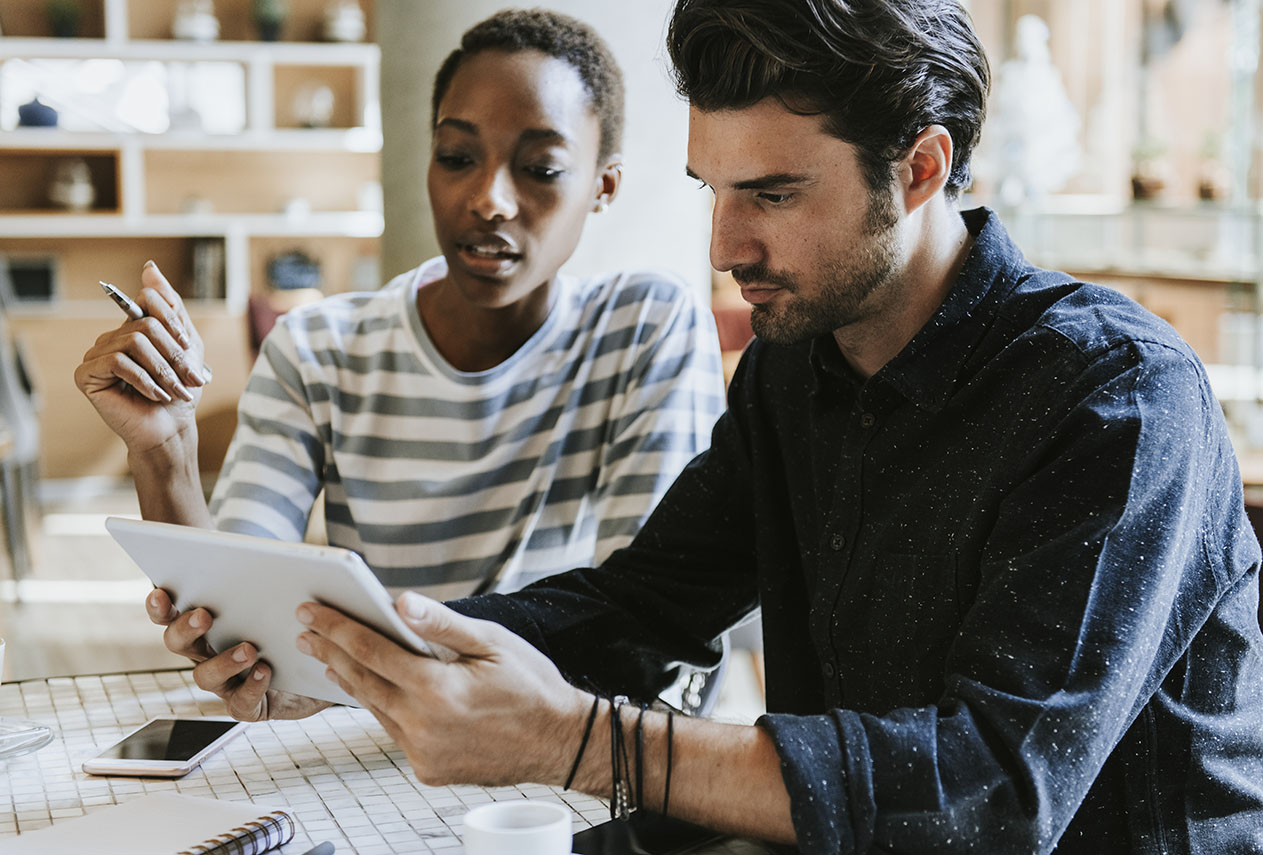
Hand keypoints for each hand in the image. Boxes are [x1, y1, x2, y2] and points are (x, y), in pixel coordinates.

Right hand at [74, 261, 210, 456]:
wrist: (170, 428)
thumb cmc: (179, 391)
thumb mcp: (186, 345)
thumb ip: (170, 306)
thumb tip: (149, 267)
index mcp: (132, 329)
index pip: (148, 302)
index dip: (173, 324)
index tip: (187, 349)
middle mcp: (110, 338)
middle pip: (145, 324)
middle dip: (173, 354)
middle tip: (189, 379)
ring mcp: (95, 356)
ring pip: (134, 342)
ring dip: (162, 369)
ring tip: (174, 390)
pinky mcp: (86, 375)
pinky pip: (117, 362)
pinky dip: (144, 379)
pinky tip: (155, 395)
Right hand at [146, 588, 330, 721]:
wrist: (323, 663)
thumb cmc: (295, 624)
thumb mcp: (284, 598)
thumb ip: (268, 578)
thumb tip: (271, 556)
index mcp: (207, 624)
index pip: (171, 613)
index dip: (160, 606)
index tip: (161, 592)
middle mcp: (208, 653)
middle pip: (178, 643)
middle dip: (185, 628)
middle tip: (203, 615)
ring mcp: (226, 681)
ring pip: (205, 676)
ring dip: (223, 661)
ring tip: (249, 648)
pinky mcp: (249, 704)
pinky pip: (241, 702)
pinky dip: (251, 686)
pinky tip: (265, 670)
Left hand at [296, 592, 589, 786]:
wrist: (560, 742)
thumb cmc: (531, 686)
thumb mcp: (492, 642)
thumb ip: (443, 623)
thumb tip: (400, 601)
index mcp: (437, 689)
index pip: (372, 650)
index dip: (338, 627)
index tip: (312, 610)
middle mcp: (423, 725)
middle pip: (362, 681)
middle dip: (331, 651)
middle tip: (307, 631)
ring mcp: (423, 753)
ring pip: (375, 709)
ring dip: (351, 680)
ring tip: (331, 657)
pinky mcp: (428, 769)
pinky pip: (395, 732)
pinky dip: (382, 708)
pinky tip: (377, 691)